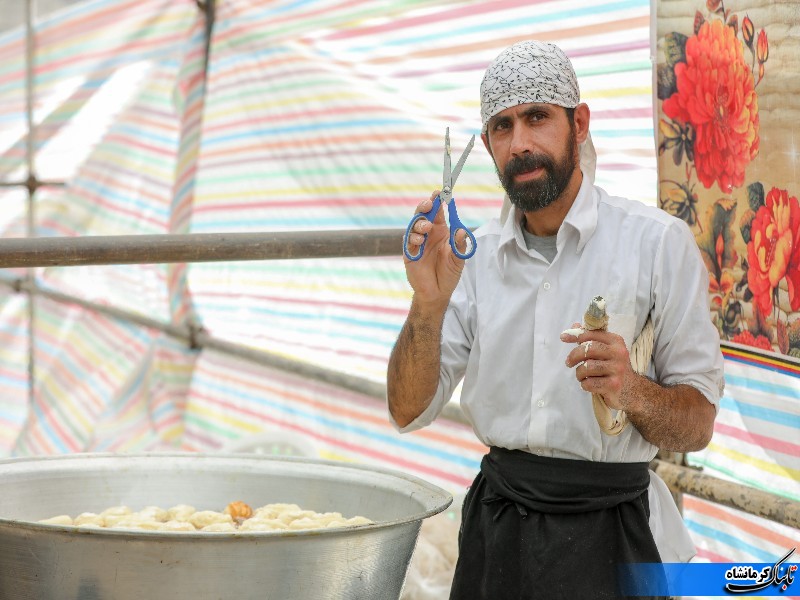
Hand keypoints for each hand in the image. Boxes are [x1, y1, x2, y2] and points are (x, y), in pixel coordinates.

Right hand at [404, 191, 466, 307]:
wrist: (437, 293)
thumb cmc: (449, 274)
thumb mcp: (459, 259)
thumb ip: (459, 246)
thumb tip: (461, 232)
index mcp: (440, 232)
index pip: (438, 212)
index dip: (437, 201)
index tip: (440, 192)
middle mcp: (428, 234)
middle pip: (423, 215)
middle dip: (424, 206)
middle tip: (429, 204)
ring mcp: (417, 243)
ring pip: (414, 226)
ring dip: (420, 224)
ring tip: (427, 228)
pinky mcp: (409, 253)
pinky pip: (408, 241)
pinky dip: (414, 238)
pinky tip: (420, 240)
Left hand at [561, 324, 634, 410]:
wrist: (633, 389)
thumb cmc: (614, 367)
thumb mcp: (606, 350)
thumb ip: (591, 338)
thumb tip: (574, 326)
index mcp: (616, 341)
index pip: (592, 334)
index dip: (576, 335)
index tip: (563, 337)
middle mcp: (619, 353)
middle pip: (588, 349)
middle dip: (574, 356)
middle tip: (569, 363)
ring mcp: (617, 370)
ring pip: (587, 367)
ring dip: (579, 373)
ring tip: (582, 376)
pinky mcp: (614, 385)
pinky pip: (589, 383)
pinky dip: (584, 384)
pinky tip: (589, 384)